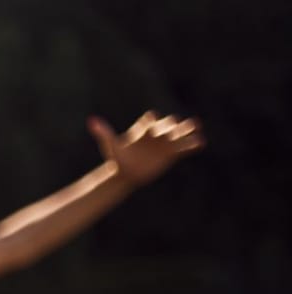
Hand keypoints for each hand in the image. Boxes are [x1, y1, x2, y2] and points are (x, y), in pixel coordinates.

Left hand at [89, 111, 203, 186]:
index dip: (150, 121)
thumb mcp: (110, 145)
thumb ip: (103, 132)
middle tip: (178, 123)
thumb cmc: (117, 158)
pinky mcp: (172, 154)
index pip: (149, 120)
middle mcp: (156, 133)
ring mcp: (166, 143)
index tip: (150, 125)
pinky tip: (201, 143)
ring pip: (180, 134)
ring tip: (196, 126)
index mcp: (142, 129)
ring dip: (188, 129)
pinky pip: (185, 148)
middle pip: (168, 124)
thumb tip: (91, 120)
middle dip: (173, 124)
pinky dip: (193, 145)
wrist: (126, 173)